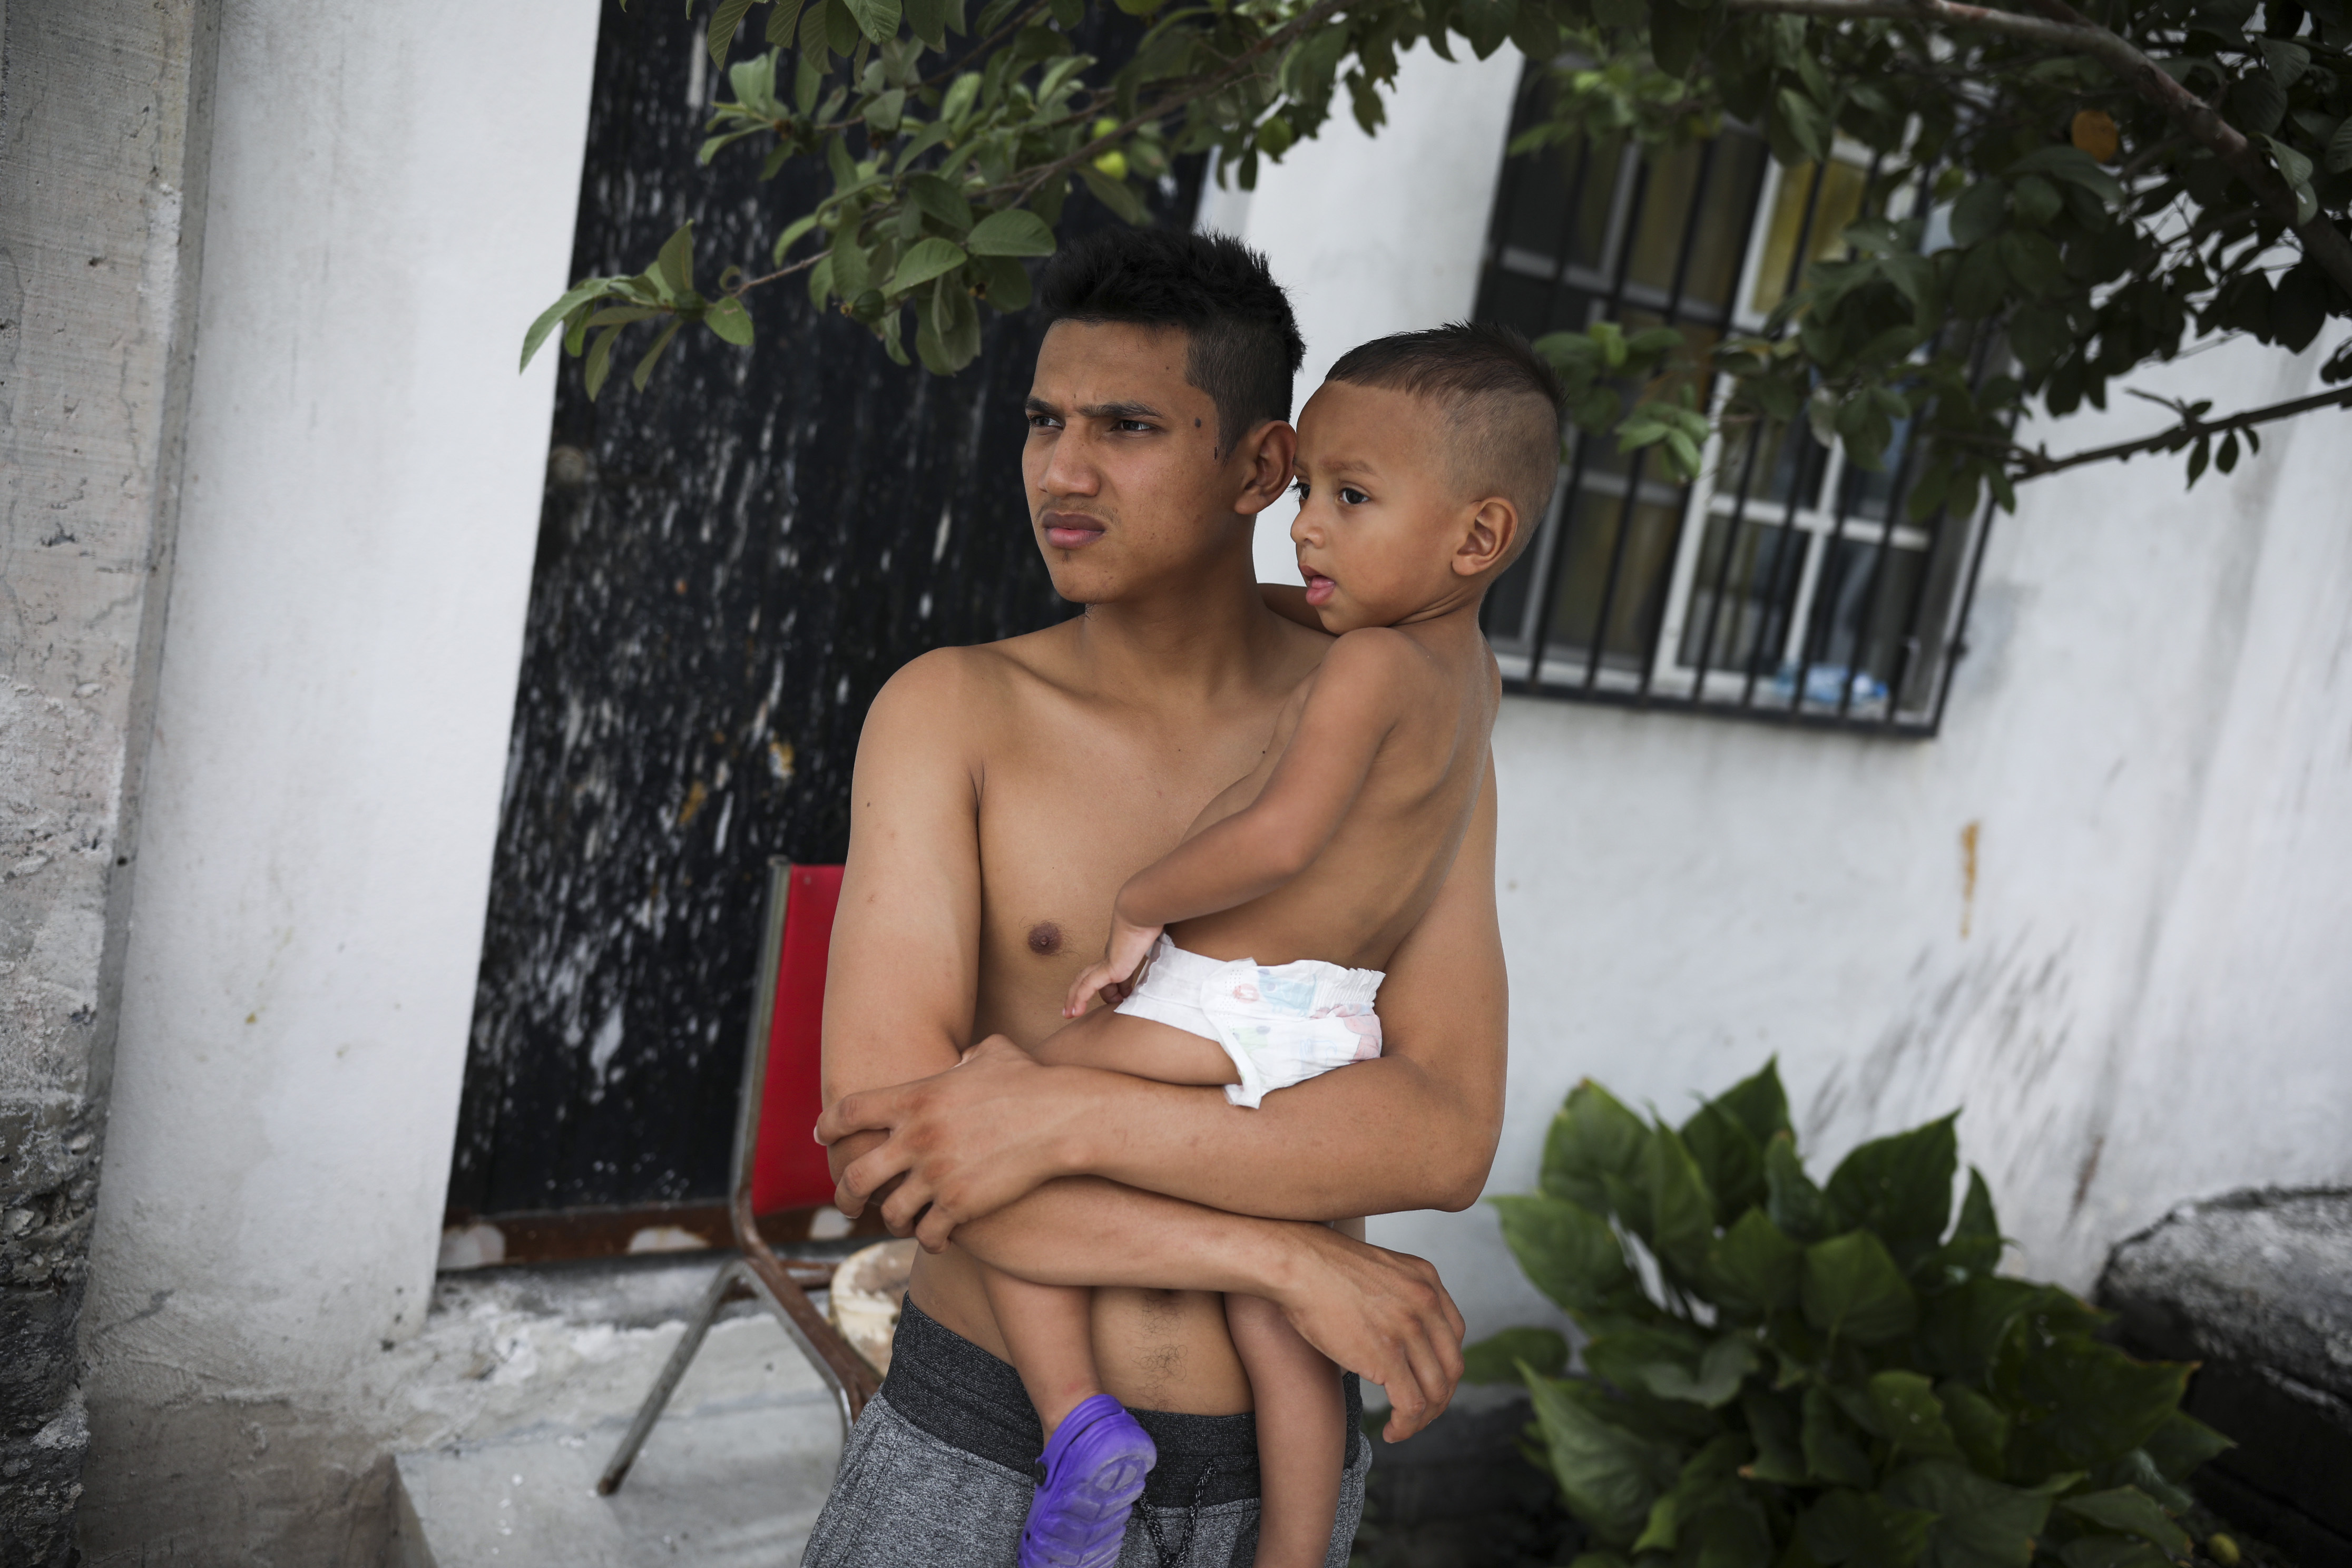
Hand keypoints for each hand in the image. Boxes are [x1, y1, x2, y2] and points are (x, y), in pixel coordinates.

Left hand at [816, 1036, 1085, 1249]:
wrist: (1062, 1118)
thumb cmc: (1031, 1082)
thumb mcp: (991, 1054)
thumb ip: (965, 1058)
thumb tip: (961, 1060)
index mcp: (915, 1098)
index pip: (848, 1112)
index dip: (828, 1126)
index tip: (824, 1138)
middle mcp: (916, 1138)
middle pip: (854, 1176)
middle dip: (845, 1197)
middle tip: (849, 1205)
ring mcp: (936, 1175)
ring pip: (889, 1213)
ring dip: (892, 1221)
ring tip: (902, 1222)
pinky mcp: (960, 1205)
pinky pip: (927, 1234)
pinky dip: (928, 1240)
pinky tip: (937, 1238)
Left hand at [1061, 915, 1161, 1017]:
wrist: (1142, 913)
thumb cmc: (1153, 923)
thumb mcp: (1156, 943)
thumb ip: (1157, 952)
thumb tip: (1172, 958)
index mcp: (1121, 951)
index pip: (1112, 972)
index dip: (1115, 987)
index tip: (1123, 997)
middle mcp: (1111, 956)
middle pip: (1091, 976)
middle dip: (1083, 992)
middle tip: (1077, 1007)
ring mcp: (1108, 962)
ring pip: (1084, 981)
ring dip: (1076, 998)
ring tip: (1071, 1013)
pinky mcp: (1108, 968)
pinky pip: (1088, 987)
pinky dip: (1080, 999)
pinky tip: (1074, 1012)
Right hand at [1269, 1226, 1466, 1441]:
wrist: (1297, 1264)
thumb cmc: (1321, 1268)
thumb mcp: (1378, 1271)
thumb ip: (1397, 1295)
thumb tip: (1393, 1329)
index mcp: (1427, 1280)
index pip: (1454, 1335)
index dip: (1443, 1366)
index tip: (1425, 1382)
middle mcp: (1426, 1303)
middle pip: (1451, 1366)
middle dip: (1439, 1397)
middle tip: (1419, 1413)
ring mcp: (1409, 1330)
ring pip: (1436, 1391)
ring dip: (1423, 1419)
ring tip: (1403, 1428)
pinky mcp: (1387, 1357)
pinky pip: (1411, 1404)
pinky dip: (1407, 1426)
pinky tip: (1392, 1432)